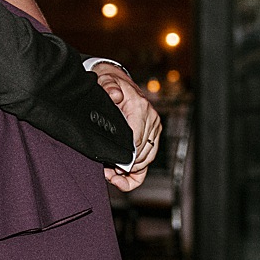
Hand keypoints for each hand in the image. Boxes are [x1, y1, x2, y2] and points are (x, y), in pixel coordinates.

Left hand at [91, 64, 161, 190]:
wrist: (117, 81)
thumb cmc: (110, 83)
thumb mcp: (105, 81)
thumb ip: (109, 87)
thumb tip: (115, 95)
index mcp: (141, 108)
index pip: (137, 141)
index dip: (124, 157)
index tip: (109, 165)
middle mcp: (151, 119)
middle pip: (143, 154)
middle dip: (125, 167)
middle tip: (106, 170)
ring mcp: (154, 128)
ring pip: (147, 159)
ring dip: (130, 171)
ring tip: (110, 172)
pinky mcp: (153, 135)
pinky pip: (148, 159)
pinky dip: (137, 173)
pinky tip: (122, 179)